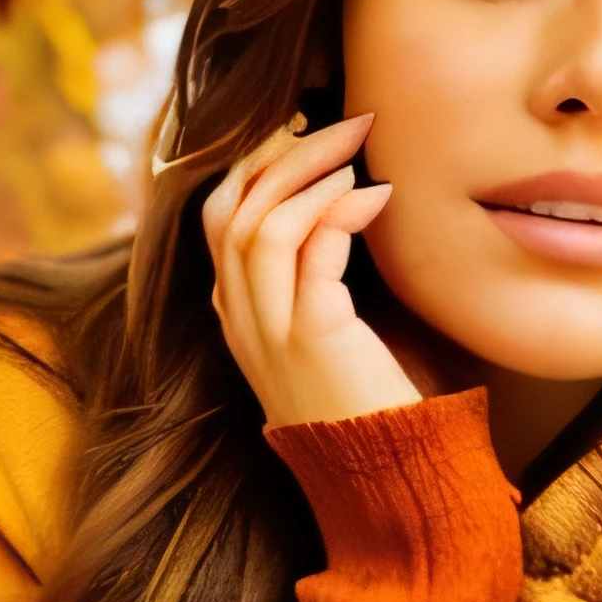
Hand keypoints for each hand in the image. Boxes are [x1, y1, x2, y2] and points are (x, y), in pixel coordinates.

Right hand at [198, 111, 423, 428]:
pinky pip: (308, 252)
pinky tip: (374, 195)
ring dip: (309, 174)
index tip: (299, 132)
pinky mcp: (311, 337)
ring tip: (356, 147)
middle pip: (229, 213)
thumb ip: (324, 285)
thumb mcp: (334, 339)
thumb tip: (356, 213)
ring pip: (259, 225)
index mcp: (240, 320)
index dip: (252, 169)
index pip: (217, 223)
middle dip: (276, 157)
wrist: (384, 478)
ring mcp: (270, 331)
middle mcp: (243, 322)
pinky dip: (337, 212)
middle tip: (334, 123)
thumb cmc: (373, 407)